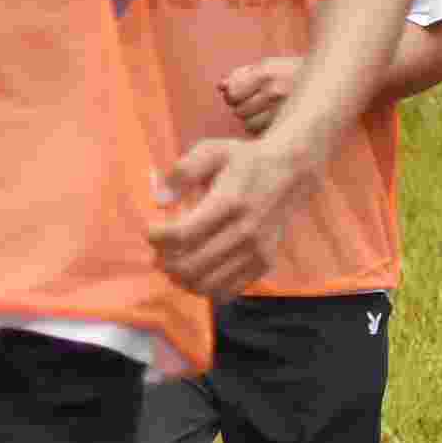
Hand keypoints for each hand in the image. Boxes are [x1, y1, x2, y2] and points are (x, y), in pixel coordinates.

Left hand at [149, 136, 295, 299]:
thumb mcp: (212, 151)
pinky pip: (227, 291)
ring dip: (180, 280)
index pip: (183, 234)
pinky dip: (204, 289)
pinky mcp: (264, 263)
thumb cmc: (244, 160)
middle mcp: (245, 230)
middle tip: (157, 253)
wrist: (291, 172)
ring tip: (172, 265)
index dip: (157, 238)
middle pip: (191, 265)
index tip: (150, 230)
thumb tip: (159, 200)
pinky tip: (195, 273)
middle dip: (164, 262)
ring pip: (207, 284)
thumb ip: (182, 172)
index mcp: (229, 201)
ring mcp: (257, 250)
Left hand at [216, 53, 304, 134]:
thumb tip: (220, 86)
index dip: (234, 95)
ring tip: (269, 113)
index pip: (232, 94)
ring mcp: (283, 111)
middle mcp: (275, 92)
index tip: (244, 93)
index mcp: (267, 73)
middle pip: (238, 111)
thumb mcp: (271, 66)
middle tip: (261, 103)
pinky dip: (264, 131)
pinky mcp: (290, 127)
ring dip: (252, 121)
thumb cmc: (298, 74)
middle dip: (243, 108)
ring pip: (248, 125)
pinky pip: (263, 135)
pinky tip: (276, 123)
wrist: (336, 85)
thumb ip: (242, 74)